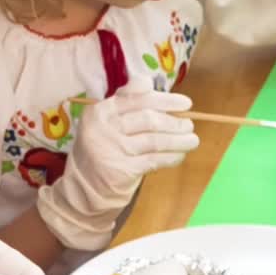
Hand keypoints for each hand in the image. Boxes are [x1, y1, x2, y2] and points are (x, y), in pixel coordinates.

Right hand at [38, 79, 199, 248]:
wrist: (83, 188)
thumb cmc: (101, 149)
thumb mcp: (104, 123)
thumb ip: (125, 104)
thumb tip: (154, 86)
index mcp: (99, 111)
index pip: (137, 98)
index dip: (164, 99)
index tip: (184, 103)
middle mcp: (103, 128)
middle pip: (148, 118)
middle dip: (174, 120)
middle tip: (189, 123)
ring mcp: (112, 150)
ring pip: (154, 140)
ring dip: (178, 140)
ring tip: (193, 139)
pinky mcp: (122, 171)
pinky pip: (154, 160)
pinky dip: (171, 157)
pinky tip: (180, 155)